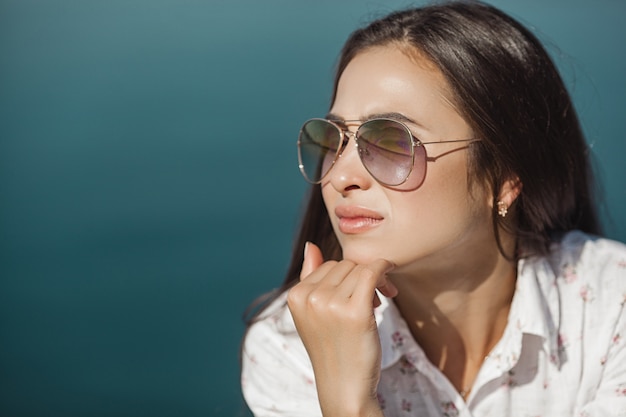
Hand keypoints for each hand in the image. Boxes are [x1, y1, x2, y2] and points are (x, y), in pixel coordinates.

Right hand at [287, 242, 397, 416]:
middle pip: (345, 265)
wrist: (344, 386)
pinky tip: (389, 280)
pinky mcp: (354, 312)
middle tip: (373, 300)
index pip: (328, 265)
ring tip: (377, 303)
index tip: (360, 293)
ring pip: (360, 269)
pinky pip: (372, 272)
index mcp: (296, 295)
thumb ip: (310, 276)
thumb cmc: (333, 348)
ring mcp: (330, 304)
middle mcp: (309, 297)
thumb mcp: (313, 313)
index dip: (348, 276)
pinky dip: (384, 269)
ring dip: (375, 280)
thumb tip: (310, 245)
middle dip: (361, 277)